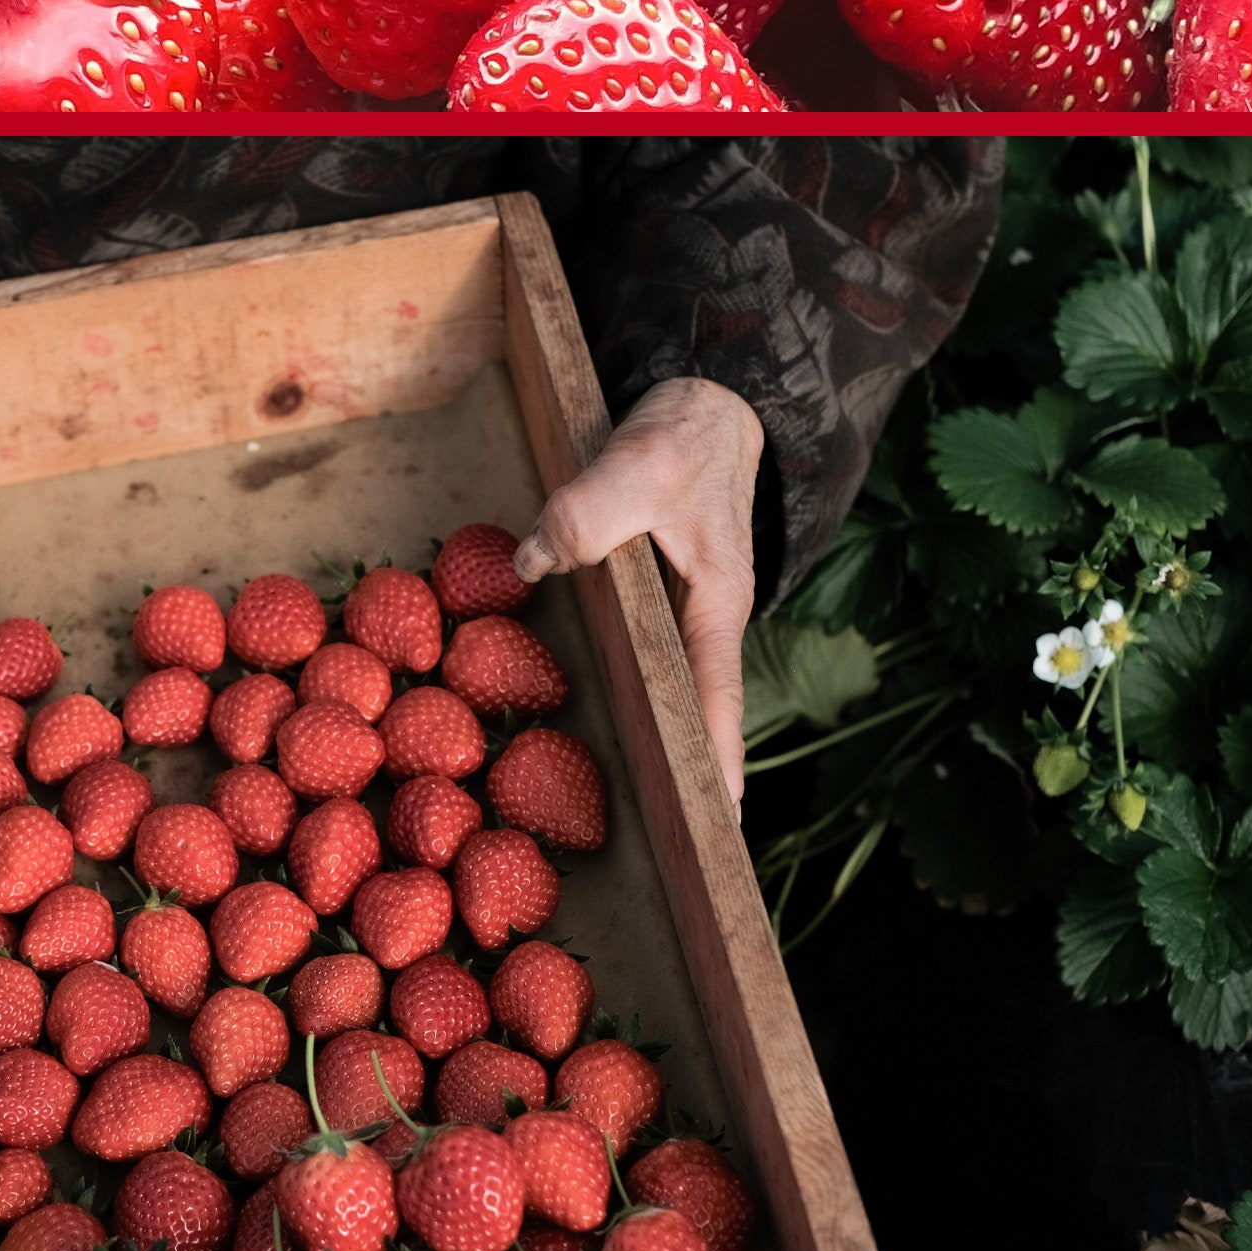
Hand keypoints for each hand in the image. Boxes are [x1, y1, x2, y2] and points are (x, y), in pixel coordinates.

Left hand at [513, 377, 763, 808]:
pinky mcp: (650, 603)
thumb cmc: (686, 436)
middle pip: (698, 714)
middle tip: (685, 847)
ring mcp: (678, 618)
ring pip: (668, 693)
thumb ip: (587, 515)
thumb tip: (531, 564)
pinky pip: (639, 663)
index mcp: (715, 603)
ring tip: (646, 818)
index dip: (717, 757)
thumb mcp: (640, 464)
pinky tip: (603, 733)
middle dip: (692, 778)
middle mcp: (702, 622)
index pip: (717, 696)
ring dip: (659, 747)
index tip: (720, 819)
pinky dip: (626, 697)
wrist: (705, 403)